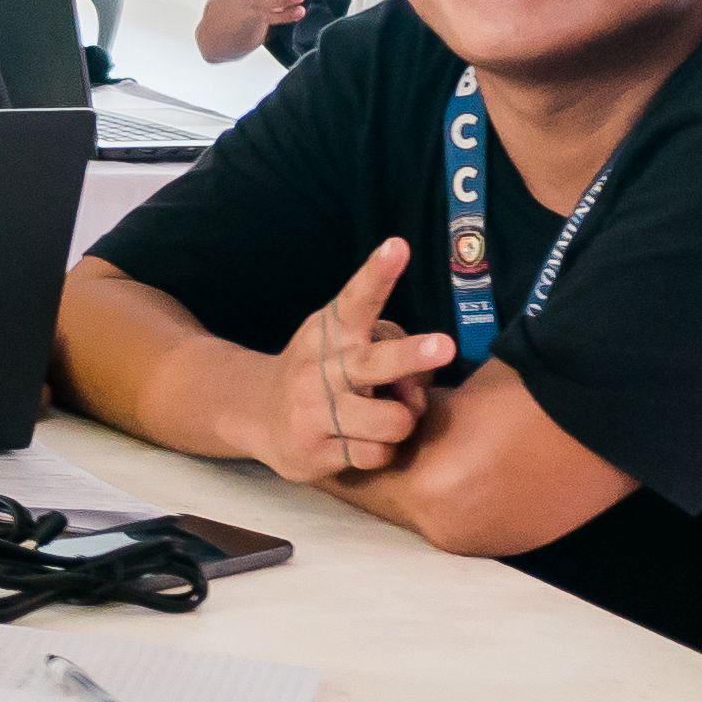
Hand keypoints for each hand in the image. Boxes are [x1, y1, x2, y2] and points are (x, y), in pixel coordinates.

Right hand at [246, 239, 452, 482]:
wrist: (258, 414)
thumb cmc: (325, 373)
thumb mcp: (344, 344)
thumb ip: (387, 352)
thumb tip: (417, 389)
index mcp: (332, 332)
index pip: (357, 299)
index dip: (378, 274)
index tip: (398, 246)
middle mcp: (322, 367)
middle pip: (376, 363)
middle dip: (410, 356)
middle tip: (444, 347)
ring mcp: (316, 410)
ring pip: (391, 421)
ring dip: (401, 422)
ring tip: (384, 419)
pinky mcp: (314, 449)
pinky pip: (375, 454)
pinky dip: (379, 451)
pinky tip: (358, 442)